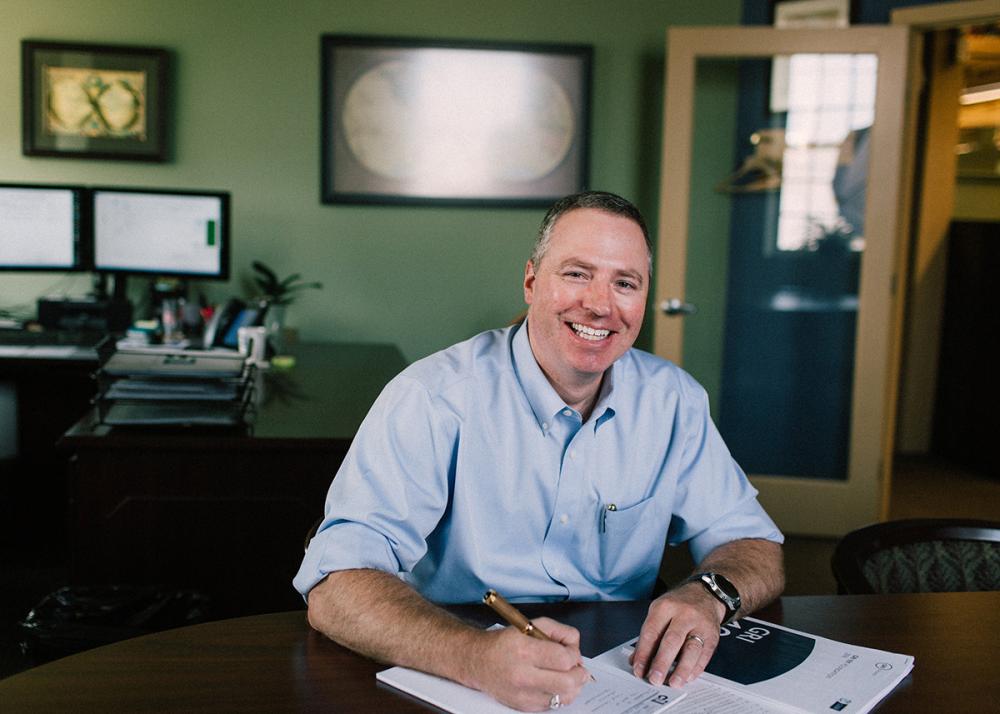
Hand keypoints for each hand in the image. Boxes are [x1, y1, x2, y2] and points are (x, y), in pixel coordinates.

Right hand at [467, 617, 590, 711]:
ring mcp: (523, 694)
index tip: (571, 652)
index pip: (563, 659)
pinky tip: (551, 683)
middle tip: (576, 667)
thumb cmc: (504, 644)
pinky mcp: (524, 706)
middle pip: (567, 682)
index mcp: (524, 651)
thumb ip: (557, 630)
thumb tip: (574, 644)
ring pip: (564, 697)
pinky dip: (558, 694)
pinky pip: (553, 705)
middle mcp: (522, 675)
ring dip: (572, 686)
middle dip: (578, 674)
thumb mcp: (529, 625)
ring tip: (565, 675)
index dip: (574, 655)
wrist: (479, 661)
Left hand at [629, 583, 724, 687]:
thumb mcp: (659, 612)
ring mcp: (700, 624)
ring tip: (673, 683)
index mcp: (665, 607)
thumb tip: (636, 661)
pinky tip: (688, 677)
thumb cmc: (678, 605)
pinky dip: (696, 668)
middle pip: (672, 640)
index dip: (644, 653)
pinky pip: (705, 654)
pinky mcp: (713, 635)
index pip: (652, 632)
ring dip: (681, 669)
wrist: (706, 593)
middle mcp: (684, 614)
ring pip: (691, 649)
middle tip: (654, 679)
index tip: (639, 670)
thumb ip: (648, 636)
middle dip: (662, 662)